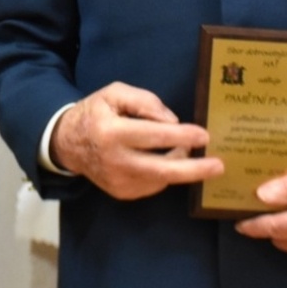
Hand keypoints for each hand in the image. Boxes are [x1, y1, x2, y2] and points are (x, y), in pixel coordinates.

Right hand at [50, 83, 222, 199]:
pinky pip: (153, 185)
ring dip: (181, 166)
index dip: (181, 137)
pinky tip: (165, 159)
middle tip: (218, 165)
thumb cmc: (95, 113)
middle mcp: (116, 161)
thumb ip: (145, 101)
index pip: (153, 136)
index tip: (204, 136)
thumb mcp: (115, 94)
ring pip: (161, 179)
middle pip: (162, 169)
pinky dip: (165, 173)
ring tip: (188, 152)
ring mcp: (119, 182)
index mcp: (111, 132)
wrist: (67, 144)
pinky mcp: (122, 193)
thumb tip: (173, 121)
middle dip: (194, 169)